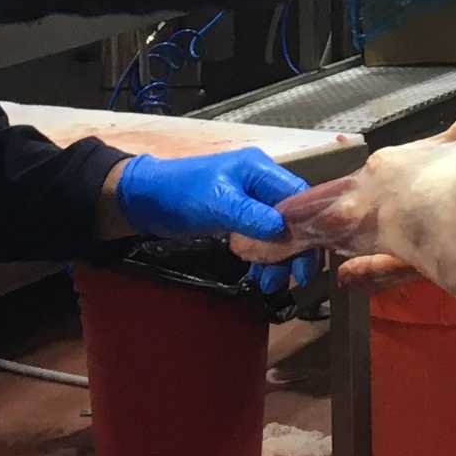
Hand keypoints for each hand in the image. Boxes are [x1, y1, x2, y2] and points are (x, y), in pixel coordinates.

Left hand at [116, 148, 316, 291]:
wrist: (144, 200)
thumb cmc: (181, 193)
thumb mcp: (218, 203)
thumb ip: (252, 216)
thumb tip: (284, 232)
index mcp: (260, 170)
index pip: (298, 195)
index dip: (310, 224)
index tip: (311, 254)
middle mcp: (259, 184)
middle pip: (291, 217)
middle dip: (294, 247)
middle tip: (298, 278)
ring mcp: (248, 202)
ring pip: (275, 232)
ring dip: (277, 258)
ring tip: (272, 285)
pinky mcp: (236, 219)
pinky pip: (259, 239)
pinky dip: (261, 257)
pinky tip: (259, 275)